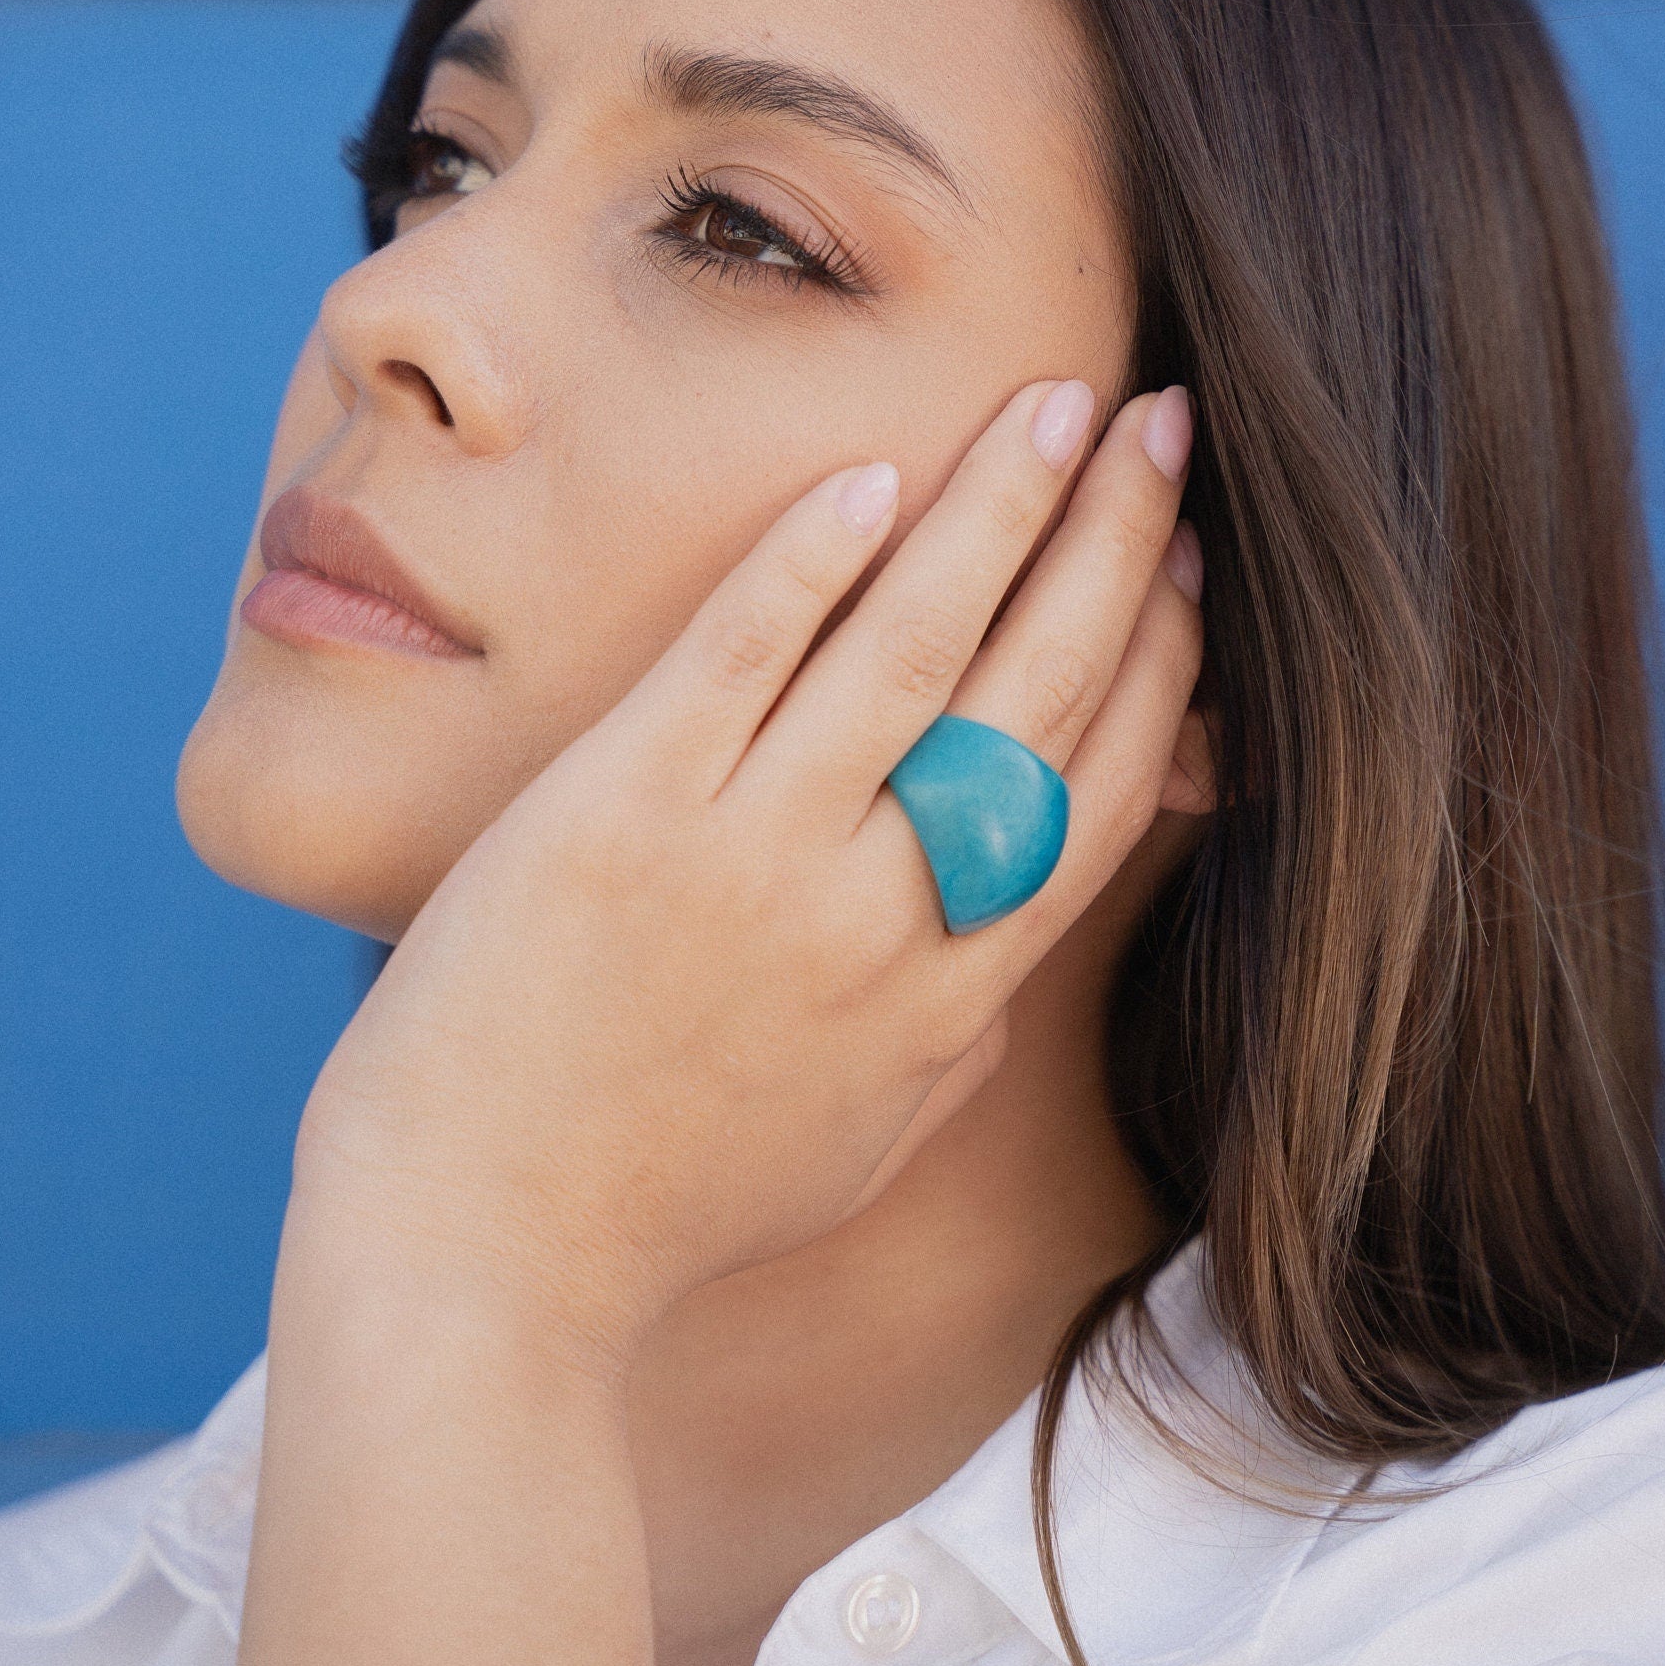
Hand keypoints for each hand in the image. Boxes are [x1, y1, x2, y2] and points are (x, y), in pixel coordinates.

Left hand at [291, 376, 1202, 1360]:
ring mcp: (751, 858)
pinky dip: (809, 560)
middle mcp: (878, 916)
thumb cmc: (662, 1212)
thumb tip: (1004, 961)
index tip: (1188, 556)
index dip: (1164, 655)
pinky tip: (870, 471)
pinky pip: (738, 656)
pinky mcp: (623, 813)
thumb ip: (948, 1044)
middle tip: (1165, 423)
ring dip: (1002, 511)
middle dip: (1118, 543)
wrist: (476, 1263)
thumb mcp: (855, 1149)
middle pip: (1040, 691)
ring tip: (1062, 402)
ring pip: (914, 649)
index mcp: (947, 994)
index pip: (1101, 787)